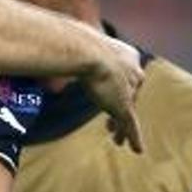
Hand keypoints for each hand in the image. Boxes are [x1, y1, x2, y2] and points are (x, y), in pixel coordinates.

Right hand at [84, 36, 143, 151]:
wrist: (87, 51)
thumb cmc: (79, 43)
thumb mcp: (81, 45)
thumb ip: (77, 50)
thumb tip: (54, 42)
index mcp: (128, 55)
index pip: (127, 75)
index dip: (119, 89)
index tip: (109, 95)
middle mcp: (134, 72)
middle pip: (131, 95)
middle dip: (121, 109)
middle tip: (110, 122)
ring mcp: (131, 90)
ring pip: (129, 112)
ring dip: (123, 127)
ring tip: (117, 140)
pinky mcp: (125, 106)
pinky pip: (131, 125)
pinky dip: (134, 138)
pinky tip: (136, 150)